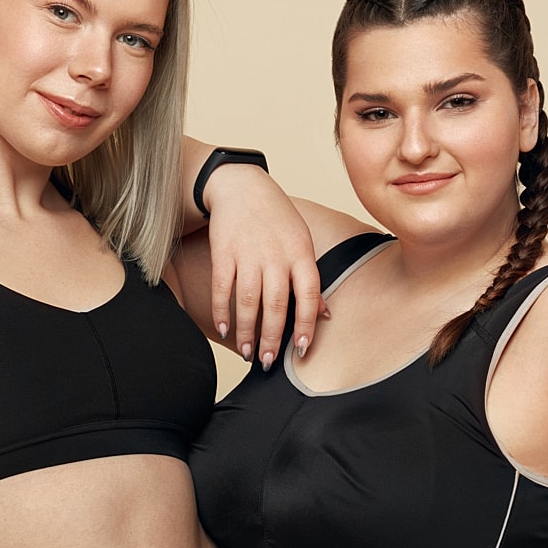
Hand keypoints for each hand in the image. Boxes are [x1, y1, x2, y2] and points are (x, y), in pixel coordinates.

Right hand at [201, 165, 322, 369]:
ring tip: (246, 353)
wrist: (242, 186)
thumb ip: (309, 278)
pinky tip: (224, 329)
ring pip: (249, 300)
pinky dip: (222, 310)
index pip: (309, 294)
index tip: (301, 348)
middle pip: (276, 303)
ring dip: (247, 331)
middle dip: (271, 337)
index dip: (306, 323)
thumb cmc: (276, 218)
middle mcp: (277, 255)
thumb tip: (325, 314)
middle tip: (267, 361)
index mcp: (301, 253)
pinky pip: (223, 287)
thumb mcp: (301, 242)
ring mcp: (249, 253)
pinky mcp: (224, 252)